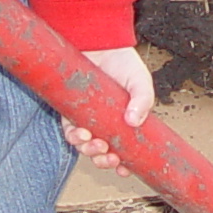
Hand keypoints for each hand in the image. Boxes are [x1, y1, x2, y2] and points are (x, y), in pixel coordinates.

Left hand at [61, 47, 153, 170]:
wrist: (99, 42)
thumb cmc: (123, 62)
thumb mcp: (141, 82)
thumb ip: (143, 100)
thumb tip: (134, 122)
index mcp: (123, 121)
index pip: (122, 149)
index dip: (122, 164)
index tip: (124, 171)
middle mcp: (103, 123)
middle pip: (101, 152)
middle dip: (104, 160)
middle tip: (109, 157)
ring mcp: (86, 118)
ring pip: (84, 145)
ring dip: (89, 151)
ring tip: (95, 144)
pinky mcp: (69, 109)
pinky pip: (68, 130)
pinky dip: (74, 137)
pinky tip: (81, 134)